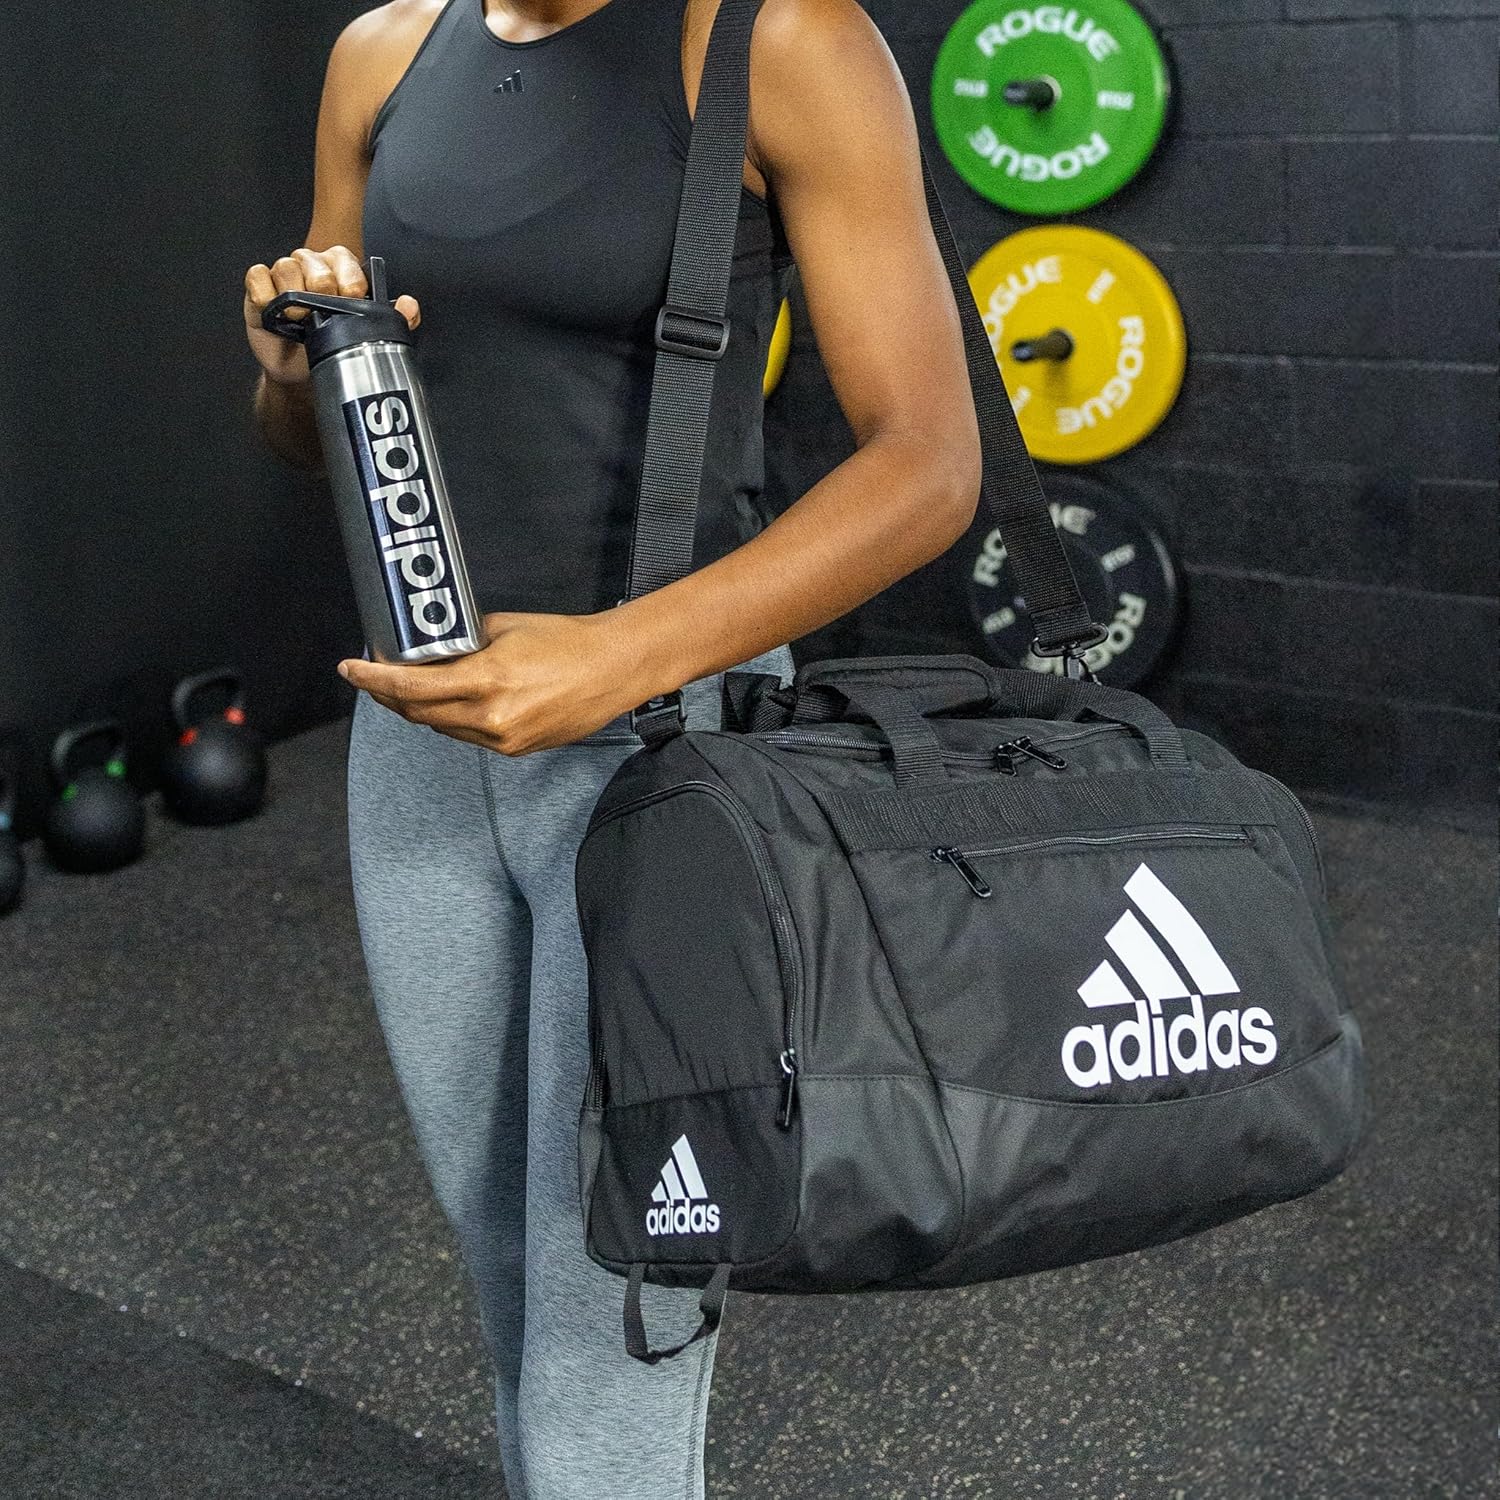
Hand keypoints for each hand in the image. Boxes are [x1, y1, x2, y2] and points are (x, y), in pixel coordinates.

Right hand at [243, 244, 421, 387]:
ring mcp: (284, 275)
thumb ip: (396, 319)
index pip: (344, 258)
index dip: (349, 277)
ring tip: (299, 318)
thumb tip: (409, 306)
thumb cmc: (333, 346)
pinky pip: (258, 275)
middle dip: (322, 288)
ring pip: (287, 266)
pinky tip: (272, 310)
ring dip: (293, 293)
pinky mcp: (259, 287)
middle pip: (314, 260)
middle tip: (322, 312)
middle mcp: (311, 267)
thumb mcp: (368, 335)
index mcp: (340, 271)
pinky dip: (264, 293)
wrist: (302, 372)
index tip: (352, 298)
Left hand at [338, 610, 649, 754]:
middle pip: (417, 713)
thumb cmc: (567, 642)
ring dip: (419, 708)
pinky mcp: (515, 749)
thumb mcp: (505, 628)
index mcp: (487, 680)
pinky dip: (452, 719)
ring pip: (441, 727)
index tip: (351, 668)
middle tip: (371, 676)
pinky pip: (468, 737)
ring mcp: (503, 739)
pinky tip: (451, 702)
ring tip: (407, 686)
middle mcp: (491, 717)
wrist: (613, 669)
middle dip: (388, 695)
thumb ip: (464, 641)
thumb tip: (433, 644)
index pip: (412, 686)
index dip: (374, 679)